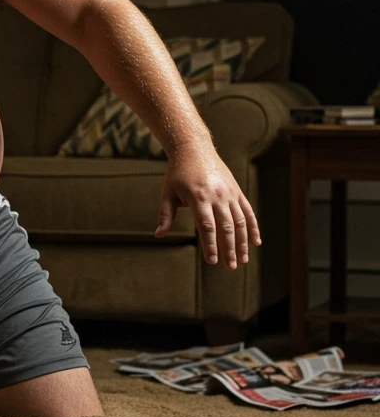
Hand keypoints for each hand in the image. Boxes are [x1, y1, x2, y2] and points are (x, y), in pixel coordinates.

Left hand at [153, 144, 260, 267]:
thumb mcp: (168, 193)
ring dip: (243, 242)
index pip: (207, 226)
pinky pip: (248, 212)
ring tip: (242, 260)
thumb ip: (165, 214)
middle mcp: (217, 196)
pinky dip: (253, 227)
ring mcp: (229, 193)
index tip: (212, 261)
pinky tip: (256, 243)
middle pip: (226, 227)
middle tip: (230, 267)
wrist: (194, 149)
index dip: (210, 244)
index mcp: (199, 197)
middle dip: (229, 249)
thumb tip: (159, 234)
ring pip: (240, 222)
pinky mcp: (237, 191)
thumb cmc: (178, 173)